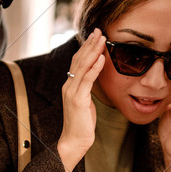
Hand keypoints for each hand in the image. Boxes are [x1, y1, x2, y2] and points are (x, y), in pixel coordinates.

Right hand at [57, 29, 105, 171]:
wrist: (74, 141)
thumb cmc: (81, 124)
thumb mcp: (86, 101)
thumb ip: (88, 87)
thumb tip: (95, 75)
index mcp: (70, 85)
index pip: (78, 61)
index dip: (86, 47)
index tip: (95, 35)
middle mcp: (69, 85)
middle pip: (79, 59)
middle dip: (90, 44)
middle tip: (99, 30)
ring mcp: (72, 91)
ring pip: (83, 66)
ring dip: (93, 51)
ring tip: (101, 38)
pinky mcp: (78, 99)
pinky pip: (87, 80)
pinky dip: (95, 67)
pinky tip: (102, 58)